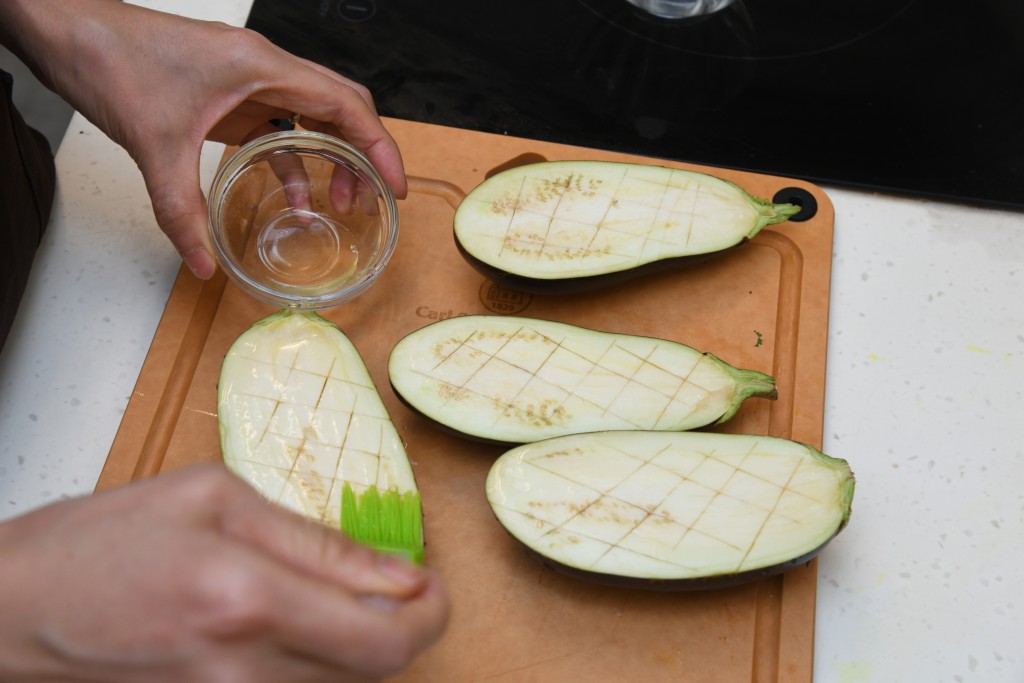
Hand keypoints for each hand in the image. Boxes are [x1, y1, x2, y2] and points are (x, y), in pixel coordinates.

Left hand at [0, 0, 406, 278]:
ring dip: (332, 157)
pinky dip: (293, 160)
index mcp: (262, 66)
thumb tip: (204, 263)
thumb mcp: (154, 146)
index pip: (346, 104)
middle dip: (365, 154)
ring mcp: (249, 78)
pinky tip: (294, 196)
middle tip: (376, 197)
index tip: (394, 185)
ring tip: (340, 202)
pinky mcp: (231, 92)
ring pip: (314, 115)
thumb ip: (181, 211)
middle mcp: (264, 67)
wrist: (67, 30)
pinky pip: (278, 126)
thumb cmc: (111, 59)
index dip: (380, 146)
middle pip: (342, 107)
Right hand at [0, 463, 448, 681]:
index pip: (387, 633)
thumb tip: (396, 571)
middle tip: (400, 588)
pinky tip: (293, 621)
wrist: (18, 610)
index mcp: (249, 596)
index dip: (432, 610)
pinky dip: (318, 658)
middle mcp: (245, 667)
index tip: (432, 583)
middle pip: (378, 670)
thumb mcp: (213, 498)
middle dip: (405, 626)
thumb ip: (314, 539)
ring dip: (359, 641)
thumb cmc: (102, 542)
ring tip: (332, 595)